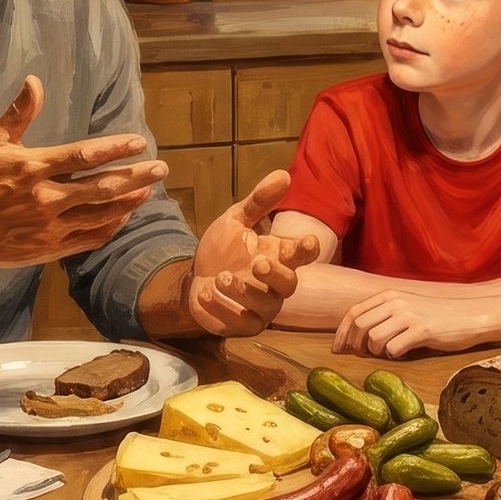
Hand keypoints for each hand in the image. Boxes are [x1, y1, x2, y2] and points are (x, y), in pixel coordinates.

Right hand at [0, 76, 166, 268]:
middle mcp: (45, 198)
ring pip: (101, 214)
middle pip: (101, 187)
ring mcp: (49, 226)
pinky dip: (111, 226)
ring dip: (129, 202)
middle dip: (135, 176)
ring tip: (150, 189)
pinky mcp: (50, 248)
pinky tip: (125, 214)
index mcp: (33, 168)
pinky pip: (90, 237)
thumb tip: (34, 80)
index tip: (138, 141)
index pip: (82, 155)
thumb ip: (19, 113)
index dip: (114, 148)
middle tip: (161, 168)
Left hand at [186, 169, 320, 336]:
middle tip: (258, 262)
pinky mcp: (242, 325)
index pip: (303, 255)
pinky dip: (222, 309)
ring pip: (265, 306)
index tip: (306, 242)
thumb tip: (284, 174)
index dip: (307, 249)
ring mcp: (262, 308)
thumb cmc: (222, 249)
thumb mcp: (236, 219)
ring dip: (243, 291)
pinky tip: (205, 294)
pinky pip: (240, 323)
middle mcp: (276, 284)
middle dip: (276, 274)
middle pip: (290, 284)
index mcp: (280, 256)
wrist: (193, 277)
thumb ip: (259, 201)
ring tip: (220, 276)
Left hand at [332, 291, 478, 358]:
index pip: (354, 313)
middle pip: (359, 326)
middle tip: (359, 357)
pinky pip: (394, 348)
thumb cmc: (438, 314)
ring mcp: (409, 315)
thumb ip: (384, 313)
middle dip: (354, 345)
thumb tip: (357, 335)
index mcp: (389, 295)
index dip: (341, 333)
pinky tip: (403, 353)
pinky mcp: (423, 330)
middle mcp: (396, 302)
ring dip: (376, 351)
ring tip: (388, 352)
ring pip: (374, 339)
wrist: (471, 313)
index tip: (338, 349)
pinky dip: (393, 355)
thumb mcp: (408, 306)